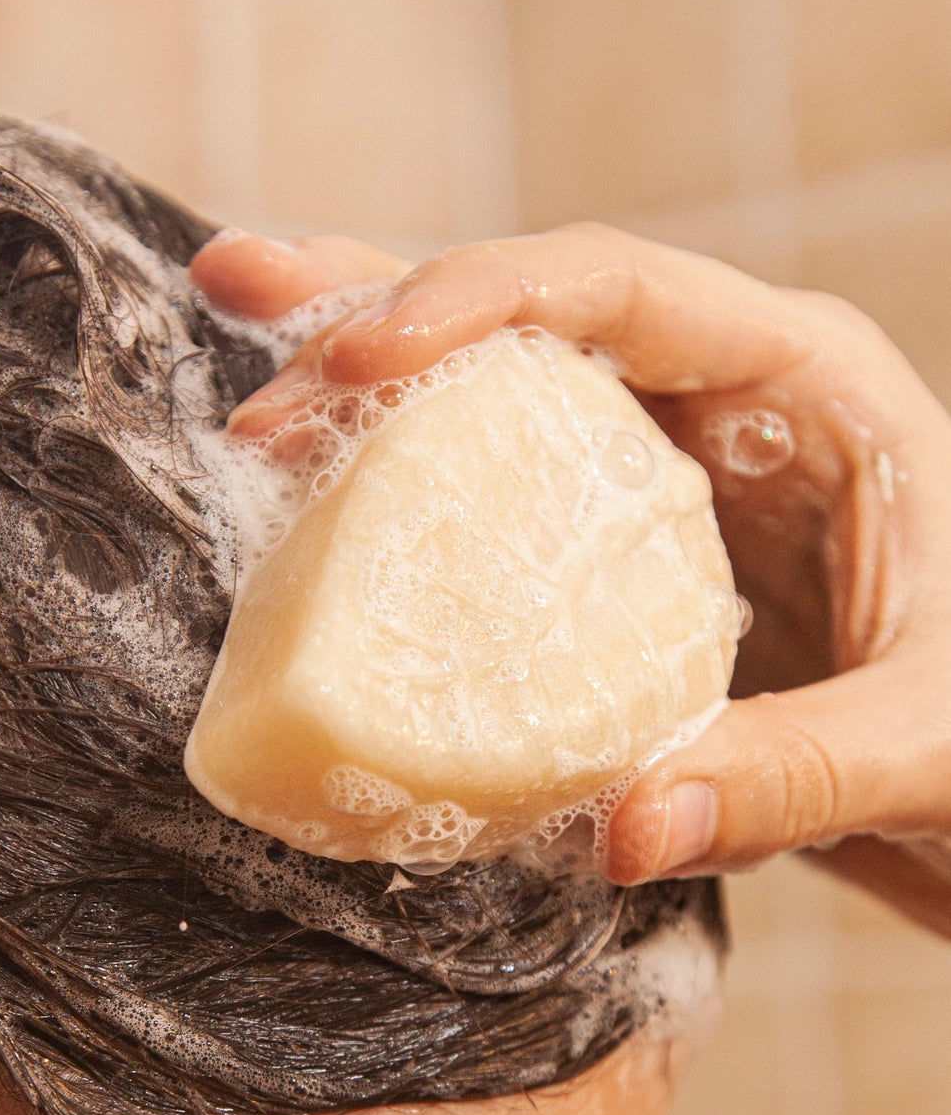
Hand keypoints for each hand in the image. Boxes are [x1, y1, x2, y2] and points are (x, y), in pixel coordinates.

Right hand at [191, 224, 950, 937]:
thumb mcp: (935, 735)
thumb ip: (798, 771)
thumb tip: (623, 831)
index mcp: (799, 382)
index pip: (615, 289)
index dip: (477, 297)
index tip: (361, 355)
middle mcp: (704, 401)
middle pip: (515, 315)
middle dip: (368, 301)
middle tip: (234, 283)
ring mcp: (640, 473)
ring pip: (480, 395)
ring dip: (354, 388)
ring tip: (243, 395)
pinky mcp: (597, 552)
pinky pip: (481, 500)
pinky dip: (391, 498)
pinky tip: (305, 506)